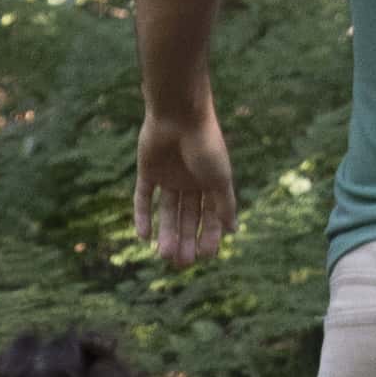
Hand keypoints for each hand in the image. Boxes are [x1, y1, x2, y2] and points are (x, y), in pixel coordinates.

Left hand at [133, 106, 237, 266]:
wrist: (179, 114)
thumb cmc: (205, 145)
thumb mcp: (220, 179)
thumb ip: (225, 205)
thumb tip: (233, 231)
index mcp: (210, 183)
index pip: (209, 216)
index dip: (208, 236)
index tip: (205, 256)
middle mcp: (190, 182)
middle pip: (186, 217)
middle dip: (185, 239)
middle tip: (181, 262)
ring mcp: (168, 176)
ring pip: (166, 211)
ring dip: (165, 233)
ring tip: (164, 254)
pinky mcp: (148, 171)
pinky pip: (143, 197)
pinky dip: (143, 216)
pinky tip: (143, 236)